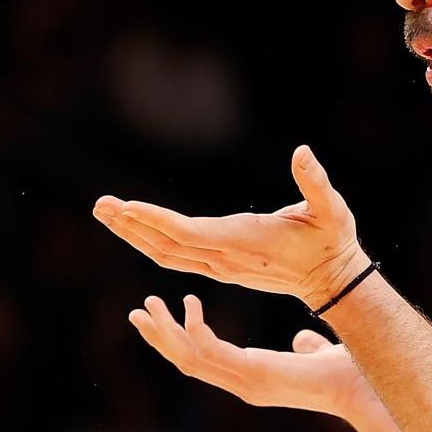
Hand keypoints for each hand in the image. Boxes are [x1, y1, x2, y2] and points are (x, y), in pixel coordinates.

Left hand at [94, 145, 370, 308]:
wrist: (331, 279)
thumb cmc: (332, 239)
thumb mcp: (331, 209)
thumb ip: (315, 182)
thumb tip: (302, 152)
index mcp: (244, 240)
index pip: (189, 233)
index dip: (156, 220)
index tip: (127, 206)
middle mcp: (225, 257)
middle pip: (166, 245)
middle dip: (131, 225)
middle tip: (99, 205)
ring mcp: (220, 265)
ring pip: (166, 253)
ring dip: (134, 233)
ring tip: (106, 211)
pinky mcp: (219, 265)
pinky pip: (176, 255)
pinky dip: (150, 239)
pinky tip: (133, 227)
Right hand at [129, 294, 400, 431]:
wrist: (358, 386)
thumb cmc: (342, 371)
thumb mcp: (314, 353)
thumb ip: (304, 347)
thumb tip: (302, 339)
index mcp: (250, 377)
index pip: (202, 361)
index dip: (177, 341)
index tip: (161, 315)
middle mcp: (241, 382)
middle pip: (184, 362)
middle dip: (158, 338)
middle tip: (136, 313)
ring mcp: (244, 381)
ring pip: (188, 359)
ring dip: (164, 332)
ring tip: (148, 304)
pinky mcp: (252, 374)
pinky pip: (210, 351)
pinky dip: (194, 328)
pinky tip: (189, 302)